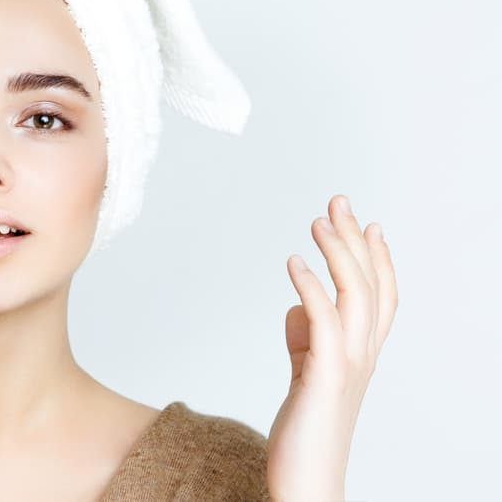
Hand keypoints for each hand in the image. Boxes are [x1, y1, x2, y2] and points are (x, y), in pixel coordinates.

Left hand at [266, 195, 397, 501]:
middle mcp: (362, 355)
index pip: (380, 295)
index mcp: (360, 352)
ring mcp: (346, 365)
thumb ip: (306, 339)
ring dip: (336, 253)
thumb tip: (297, 306)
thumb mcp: (307, 373)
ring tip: (318, 219)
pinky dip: (310, 287)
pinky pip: (322, 323)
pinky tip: (293, 263)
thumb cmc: (306, 429)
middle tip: (338, 200)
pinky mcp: (323, 378)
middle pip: (370, 284)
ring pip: (354, 296)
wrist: (307, 481)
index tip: (364, 221)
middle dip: (354, 239)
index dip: (377, 257)